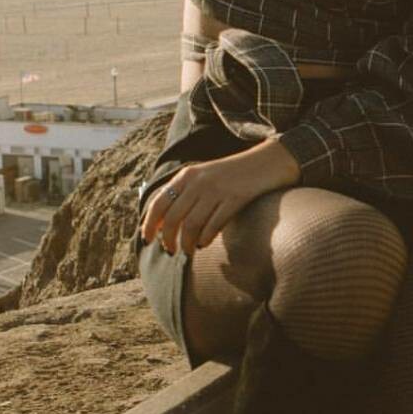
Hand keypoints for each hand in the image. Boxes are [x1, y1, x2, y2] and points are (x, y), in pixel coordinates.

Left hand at [140, 152, 275, 255]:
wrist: (265, 163)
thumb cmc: (231, 174)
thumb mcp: (202, 176)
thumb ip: (183, 194)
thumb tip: (160, 224)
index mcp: (186, 175)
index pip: (159, 203)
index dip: (149, 224)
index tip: (147, 239)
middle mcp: (198, 182)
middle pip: (173, 218)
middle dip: (168, 239)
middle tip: (170, 251)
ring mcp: (217, 190)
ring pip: (191, 225)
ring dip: (186, 243)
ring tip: (188, 251)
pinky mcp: (234, 199)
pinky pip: (213, 225)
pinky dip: (205, 239)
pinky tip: (204, 243)